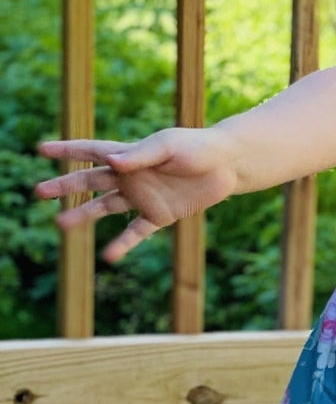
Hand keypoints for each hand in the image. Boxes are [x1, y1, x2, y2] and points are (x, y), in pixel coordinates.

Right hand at [35, 129, 240, 263]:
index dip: (67, 150)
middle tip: (38, 192)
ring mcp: (144, 197)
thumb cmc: (198, 148)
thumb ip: (140, 156)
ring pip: (106, 207)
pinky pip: (137, 232)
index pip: (91, 151)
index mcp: (130, 155)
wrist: (228, 166)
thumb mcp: (169, 147)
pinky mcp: (161, 215)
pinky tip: (109, 256)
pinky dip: (123, 244)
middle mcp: (131, 177)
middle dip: (65, 186)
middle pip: (91, 181)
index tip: (41, 150)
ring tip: (60, 224)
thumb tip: (110, 162)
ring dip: (84, 215)